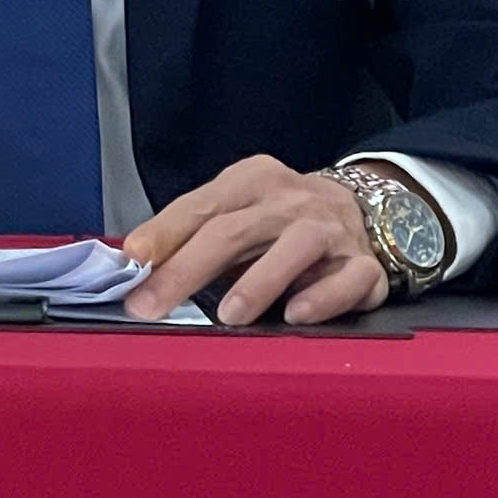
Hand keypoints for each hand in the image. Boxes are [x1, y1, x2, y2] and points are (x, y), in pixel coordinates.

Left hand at [119, 155, 387, 324]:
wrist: (365, 210)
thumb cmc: (282, 220)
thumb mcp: (239, 212)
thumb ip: (194, 234)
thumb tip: (136, 266)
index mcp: (253, 180)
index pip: (202, 205)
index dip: (165, 232)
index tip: (133, 259)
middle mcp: (291, 200)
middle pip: (234, 230)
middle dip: (188, 269)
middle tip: (152, 304)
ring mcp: (331, 230)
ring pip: (295, 248)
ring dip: (259, 282)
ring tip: (229, 316)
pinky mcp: (364, 266)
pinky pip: (348, 280)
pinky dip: (322, 297)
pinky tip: (296, 315)